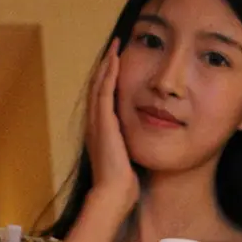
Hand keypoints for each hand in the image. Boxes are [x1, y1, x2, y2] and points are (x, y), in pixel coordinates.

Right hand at [87, 38, 138, 213]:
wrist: (114, 194)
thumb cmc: (123, 185)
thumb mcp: (129, 160)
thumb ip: (132, 148)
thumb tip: (147, 143)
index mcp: (100, 133)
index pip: (102, 100)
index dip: (108, 81)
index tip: (118, 65)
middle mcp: (95, 125)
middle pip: (97, 88)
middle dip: (106, 67)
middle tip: (115, 48)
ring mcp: (96, 122)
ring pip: (99, 85)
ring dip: (108, 64)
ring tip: (116, 47)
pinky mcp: (103, 122)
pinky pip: (104, 91)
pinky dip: (109, 73)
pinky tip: (116, 59)